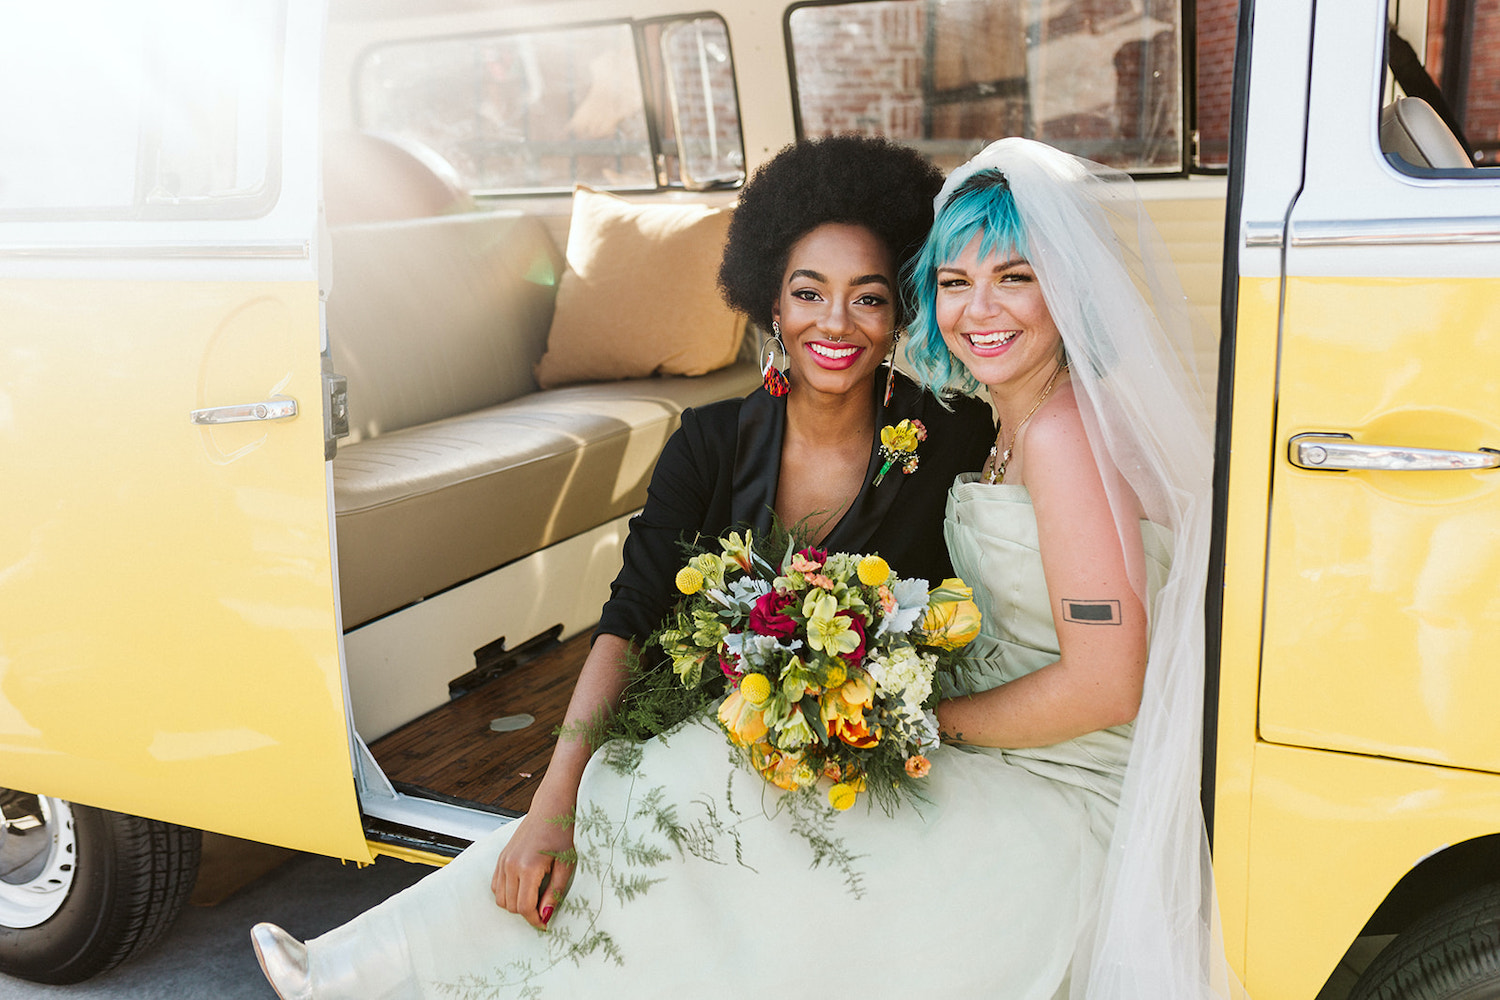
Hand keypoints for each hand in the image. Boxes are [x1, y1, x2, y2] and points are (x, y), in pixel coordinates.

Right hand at [491, 788, 575, 929]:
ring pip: (500, 899)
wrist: (550, 808)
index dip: (535, 920)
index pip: (524, 907)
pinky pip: (496, 886)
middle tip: (544, 909)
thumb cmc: (562, 833)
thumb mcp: (566, 865)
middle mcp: (510, 866)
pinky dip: (507, 893)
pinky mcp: (500, 858)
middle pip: (510, 906)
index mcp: (528, 867)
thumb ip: (554, 892)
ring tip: (535, 898)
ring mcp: (503, 861)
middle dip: (527, 913)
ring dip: (515, 904)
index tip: (546, 924)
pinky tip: (524, 888)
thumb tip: (545, 916)